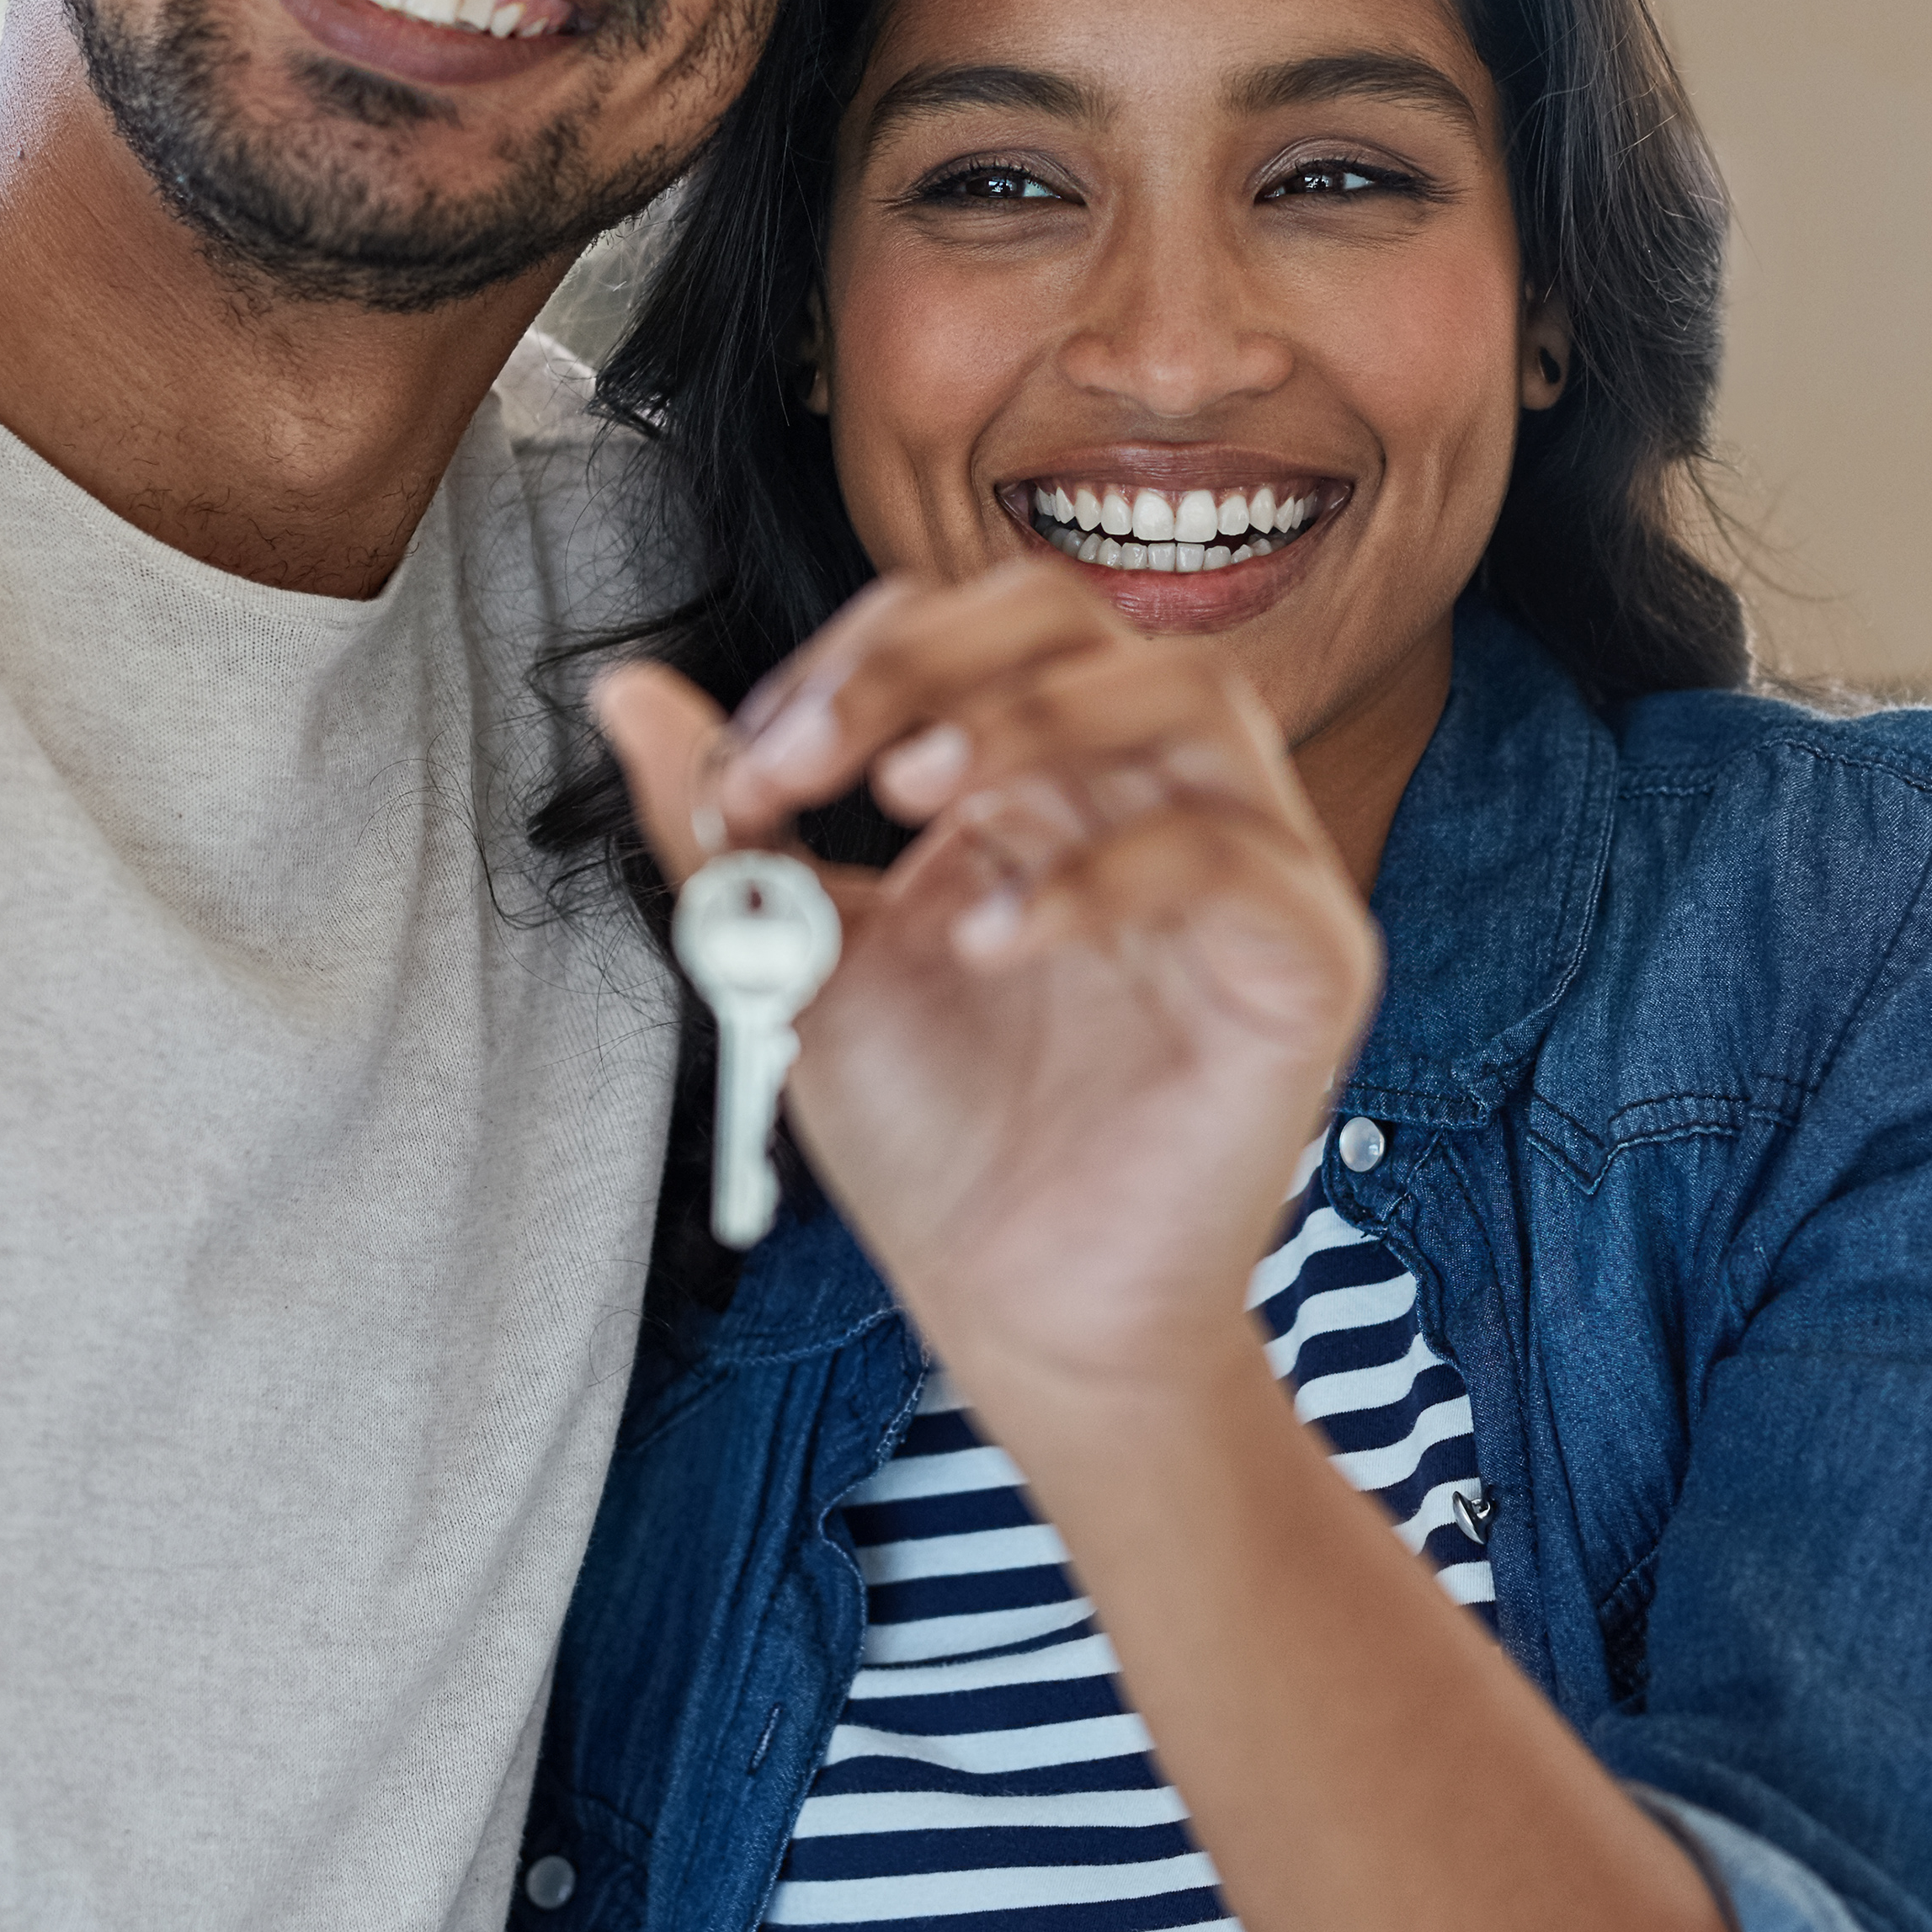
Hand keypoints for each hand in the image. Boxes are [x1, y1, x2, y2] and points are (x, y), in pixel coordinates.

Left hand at [591, 563, 1382, 1405]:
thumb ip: (724, 829)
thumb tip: (628, 690)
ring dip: (1027, 723)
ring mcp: (1243, 863)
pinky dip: (1093, 878)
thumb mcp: (796, 960)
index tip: (742, 776)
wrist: (1021, 1314)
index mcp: (1034, 777)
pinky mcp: (1303, 956)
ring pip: (1183, 693)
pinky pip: (1227, 857)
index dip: (847, 669)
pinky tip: (990, 940)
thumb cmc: (936, 1142)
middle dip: (926, 661)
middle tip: (820, 756)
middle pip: (1067, 617)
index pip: (960, 626)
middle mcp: (1144, 791)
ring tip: (912, 802)